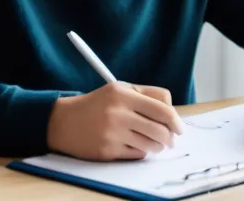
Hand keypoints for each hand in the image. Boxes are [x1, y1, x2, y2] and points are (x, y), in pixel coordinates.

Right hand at [46, 82, 184, 160]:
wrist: (64, 121)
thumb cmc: (98, 105)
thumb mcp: (119, 90)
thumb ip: (147, 96)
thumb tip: (173, 117)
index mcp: (123, 93)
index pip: (162, 107)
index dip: (176, 120)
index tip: (179, 127)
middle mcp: (118, 112)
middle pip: (160, 129)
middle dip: (169, 137)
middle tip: (170, 139)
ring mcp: (112, 133)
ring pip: (151, 144)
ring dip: (157, 146)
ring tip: (152, 142)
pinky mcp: (107, 151)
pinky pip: (137, 154)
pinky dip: (141, 151)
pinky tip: (133, 145)